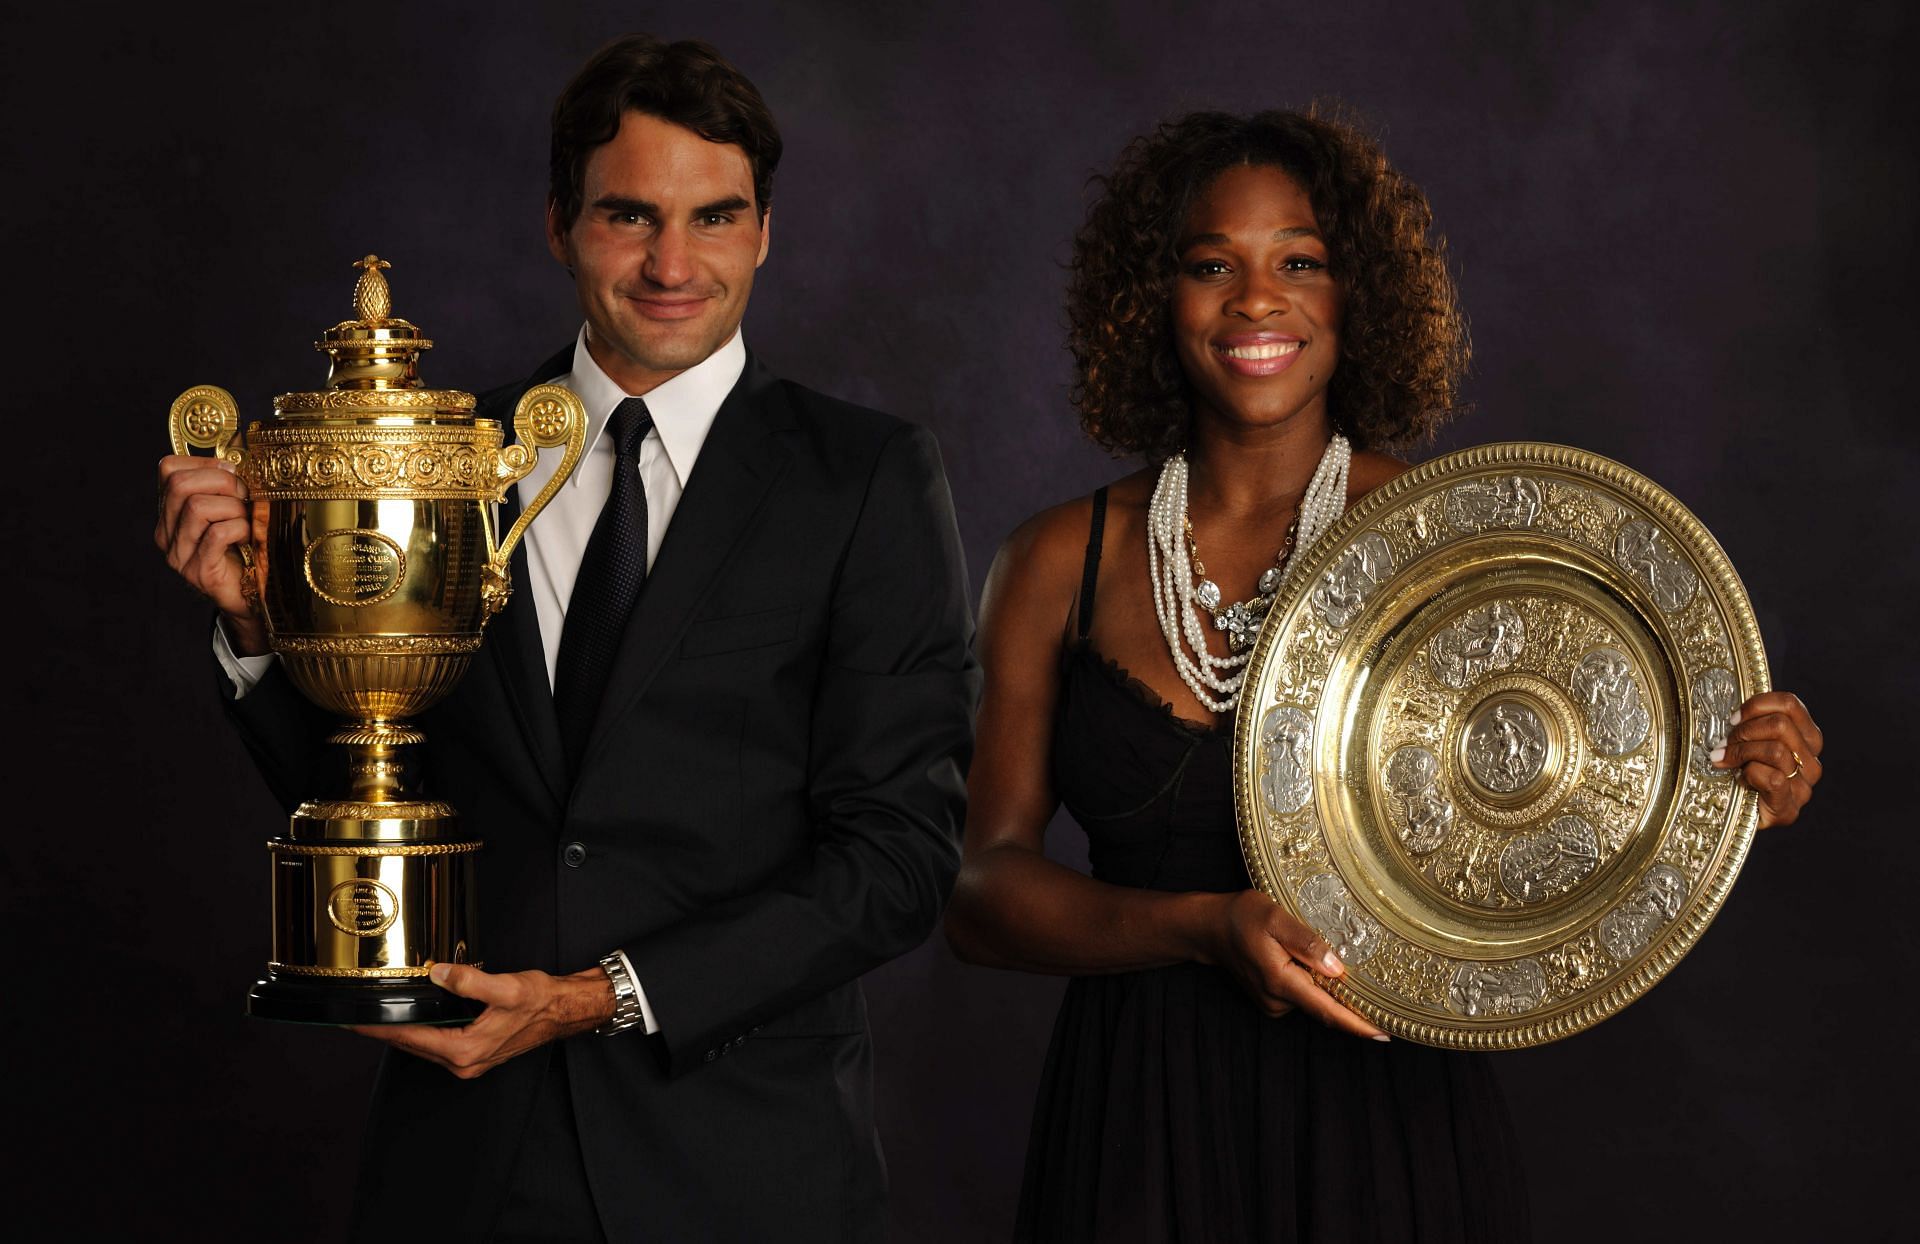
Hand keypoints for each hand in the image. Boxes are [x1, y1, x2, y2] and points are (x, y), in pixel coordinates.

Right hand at [154, 453, 265, 654]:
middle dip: (222, 482)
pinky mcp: (198, 572)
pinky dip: (239, 529)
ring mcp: (179, 554)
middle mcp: (167, 532)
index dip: (205, 462)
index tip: (233, 474)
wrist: (253, 600)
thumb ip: (231, 483)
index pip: (169, 469)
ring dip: (234, 508)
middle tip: (245, 498)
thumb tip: (240, 446)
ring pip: (198, 507)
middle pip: (181, 484)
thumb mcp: (237, 510)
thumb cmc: (248, 550)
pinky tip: (248, 538)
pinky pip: (216, 534)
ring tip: (247, 521)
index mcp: (172, 512)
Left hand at [350, 963, 616, 1078]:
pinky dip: (420, 1034)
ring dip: (400, 1033)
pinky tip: (415, 1020)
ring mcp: (469, 1061)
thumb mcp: (506, 987)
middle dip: (384, 1031)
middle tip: (355, 1017)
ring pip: (422, 1047)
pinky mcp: (474, 1055)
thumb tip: (440, 974)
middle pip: (411, 1045)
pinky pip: (436, 1046)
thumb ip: (470, 981)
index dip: (380, 1028)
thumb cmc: (541, 1003)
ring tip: (377, 1017)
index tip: (354, 1021)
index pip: (411, 1037)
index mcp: (466, 1049)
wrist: (564, 1012)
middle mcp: (464, 1062)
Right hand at [1200, 890, 1386, 1038]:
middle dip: (1352, 1006)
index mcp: (1281, 981)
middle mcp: (1278, 1000)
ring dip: (1329, 989)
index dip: (1357, 1025)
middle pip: (1325, 1009)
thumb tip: (1337, 968)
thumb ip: (1307, 943)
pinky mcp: (1272, 1000)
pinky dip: (1314, 986)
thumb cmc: (1242, 917)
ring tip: (1334, 962)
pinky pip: (1302, 996)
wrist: (1210, 927)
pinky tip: (1313, 965)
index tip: (1384, 1034)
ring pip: (1314, 1000)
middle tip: (1381, 995)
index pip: (1327, 1011)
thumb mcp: (1277, 918)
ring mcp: (1273, 1003)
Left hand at [1713, 691, 1823, 828]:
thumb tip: (1733, 713)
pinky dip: (1749, 774)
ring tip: (1723, 760)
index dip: (1757, 706)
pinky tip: (1739, 779)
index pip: (1790, 704)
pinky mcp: (1789, 808)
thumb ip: (1751, 723)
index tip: (1733, 718)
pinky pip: (1773, 778)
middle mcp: (1811, 760)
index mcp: (1806, 738)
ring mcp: (1804, 786)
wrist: (1734, 816)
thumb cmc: (1739, 772)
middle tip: (1724, 744)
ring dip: (1742, 752)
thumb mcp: (1748, 741)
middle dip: (1744, 732)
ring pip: (1776, 750)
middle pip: (1780, 725)